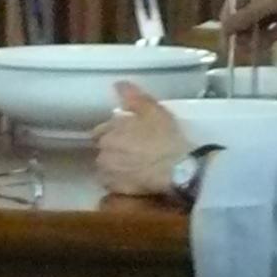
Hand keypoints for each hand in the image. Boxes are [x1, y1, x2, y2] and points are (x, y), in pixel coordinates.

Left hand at [93, 82, 193, 198]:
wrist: (177, 169)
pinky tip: (137, 179)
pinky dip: (123, 181)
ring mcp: (109, 175)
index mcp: (108, 133)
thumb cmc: (164, 137)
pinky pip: (116, 185)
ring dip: (117, 166)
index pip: (99, 132)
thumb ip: (132, 97)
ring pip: (108, 169)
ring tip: (136, 166)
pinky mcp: (118, 191)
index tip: (126, 133)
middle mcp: (103, 154)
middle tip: (134, 149)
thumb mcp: (152, 110)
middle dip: (114, 149)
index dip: (112, 131)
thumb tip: (117, 84)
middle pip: (103, 151)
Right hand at [223, 0, 276, 40]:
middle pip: (240, 21)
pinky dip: (272, 32)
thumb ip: (245, 16)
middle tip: (261, 44)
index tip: (236, 46)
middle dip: (250, 34)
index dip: (231, 29)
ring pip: (253, 27)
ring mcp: (263, 3)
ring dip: (263, 35)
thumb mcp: (268, 3)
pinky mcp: (275, 12)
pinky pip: (266, 28)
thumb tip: (223, 29)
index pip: (228, 10)